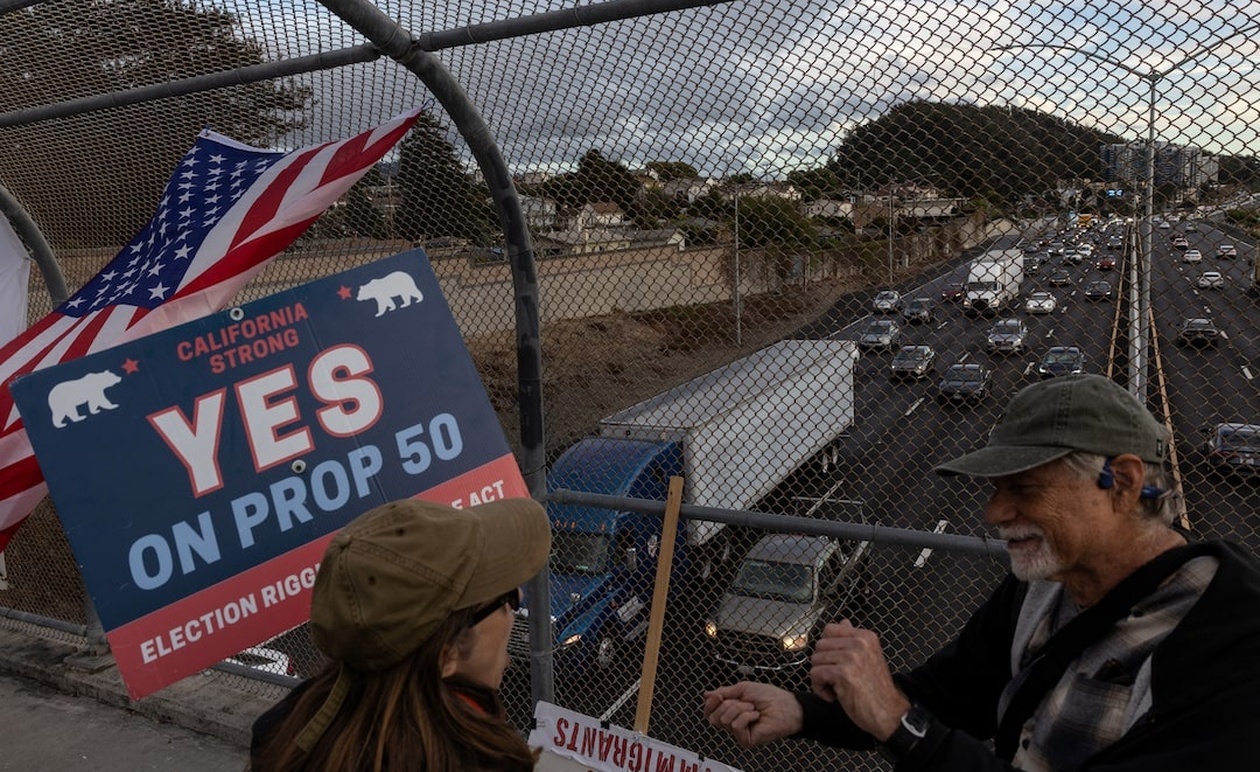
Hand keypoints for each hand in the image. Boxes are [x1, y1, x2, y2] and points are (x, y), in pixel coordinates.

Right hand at [703, 681, 802, 747]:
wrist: (785, 705)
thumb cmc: (768, 696)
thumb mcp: (742, 689)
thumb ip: (723, 693)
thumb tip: (706, 694)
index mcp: (730, 711)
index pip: (709, 712)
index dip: (710, 703)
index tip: (717, 696)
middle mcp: (732, 723)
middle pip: (713, 717)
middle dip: (728, 704)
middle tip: (744, 702)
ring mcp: (739, 733)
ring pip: (724, 720)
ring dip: (739, 708)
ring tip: (753, 708)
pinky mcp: (746, 740)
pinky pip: (736, 726)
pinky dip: (746, 716)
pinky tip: (756, 716)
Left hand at [810, 620, 909, 740]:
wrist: (889, 714)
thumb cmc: (877, 690)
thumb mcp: (869, 658)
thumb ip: (853, 639)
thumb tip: (843, 622)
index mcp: (865, 636)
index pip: (830, 629)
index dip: (828, 648)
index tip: (837, 662)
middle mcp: (859, 643)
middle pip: (819, 645)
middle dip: (823, 664)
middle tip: (837, 679)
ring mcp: (851, 657)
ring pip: (815, 660)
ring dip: (821, 678)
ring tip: (837, 688)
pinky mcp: (843, 673)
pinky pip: (815, 675)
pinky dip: (820, 689)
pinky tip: (834, 696)